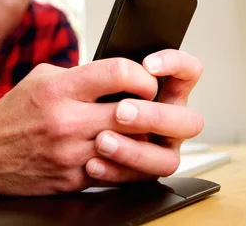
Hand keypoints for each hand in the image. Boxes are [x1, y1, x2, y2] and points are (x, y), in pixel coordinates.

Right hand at [0, 58, 161, 195]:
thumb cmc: (14, 112)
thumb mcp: (43, 78)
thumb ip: (81, 74)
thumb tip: (120, 75)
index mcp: (60, 89)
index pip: (117, 73)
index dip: (142, 75)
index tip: (146, 81)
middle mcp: (66, 121)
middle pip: (131, 113)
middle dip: (150, 108)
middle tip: (152, 106)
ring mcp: (71, 154)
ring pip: (129, 146)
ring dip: (141, 137)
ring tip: (140, 130)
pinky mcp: (73, 180)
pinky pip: (115, 172)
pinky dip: (125, 161)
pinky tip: (124, 151)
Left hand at [84, 49, 203, 182]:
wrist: (56, 134)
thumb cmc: (77, 97)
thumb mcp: (88, 77)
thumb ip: (104, 73)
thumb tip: (111, 70)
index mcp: (165, 90)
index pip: (188, 71)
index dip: (176, 65)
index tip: (148, 65)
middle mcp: (168, 121)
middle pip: (188, 121)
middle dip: (156, 116)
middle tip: (121, 111)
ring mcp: (158, 150)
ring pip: (167, 160)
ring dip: (135, 150)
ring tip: (102, 141)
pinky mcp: (139, 174)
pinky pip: (138, 180)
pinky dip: (115, 172)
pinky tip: (92, 163)